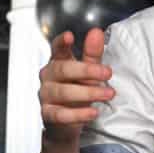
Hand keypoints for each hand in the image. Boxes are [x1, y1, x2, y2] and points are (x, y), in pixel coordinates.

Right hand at [40, 30, 114, 144]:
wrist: (67, 120)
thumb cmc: (77, 90)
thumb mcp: (88, 71)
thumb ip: (92, 53)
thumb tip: (96, 32)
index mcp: (57, 62)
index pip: (57, 49)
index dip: (61, 42)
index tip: (69, 36)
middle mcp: (48, 77)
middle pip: (63, 70)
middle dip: (87, 71)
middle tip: (107, 73)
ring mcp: (46, 95)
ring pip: (63, 92)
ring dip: (88, 93)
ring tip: (107, 94)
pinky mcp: (48, 114)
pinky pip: (61, 114)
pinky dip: (78, 114)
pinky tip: (93, 112)